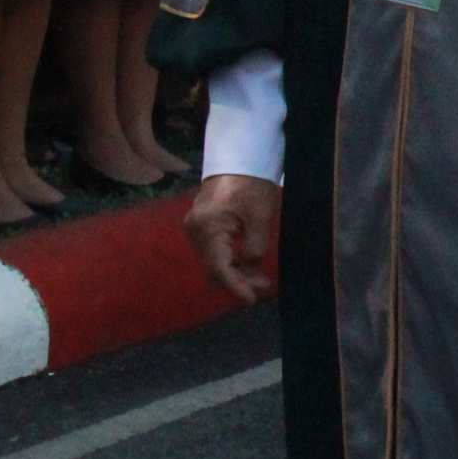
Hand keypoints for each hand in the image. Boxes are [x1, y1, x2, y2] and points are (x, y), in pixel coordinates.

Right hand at [185, 173, 282, 302]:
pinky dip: (230, 260)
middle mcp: (194, 230)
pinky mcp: (201, 226)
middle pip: (213, 267)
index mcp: (206, 228)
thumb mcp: (260, 217)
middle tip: (263, 286)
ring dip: (234, 272)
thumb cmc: (252, 183)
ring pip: (213, 261)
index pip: (219, 268)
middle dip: (237, 281)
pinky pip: (214, 251)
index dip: (235, 286)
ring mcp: (196, 228)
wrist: (239, 158)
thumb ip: (255, 248)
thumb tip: (251, 271)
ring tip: (259, 278)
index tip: (251, 300)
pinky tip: (247, 264)